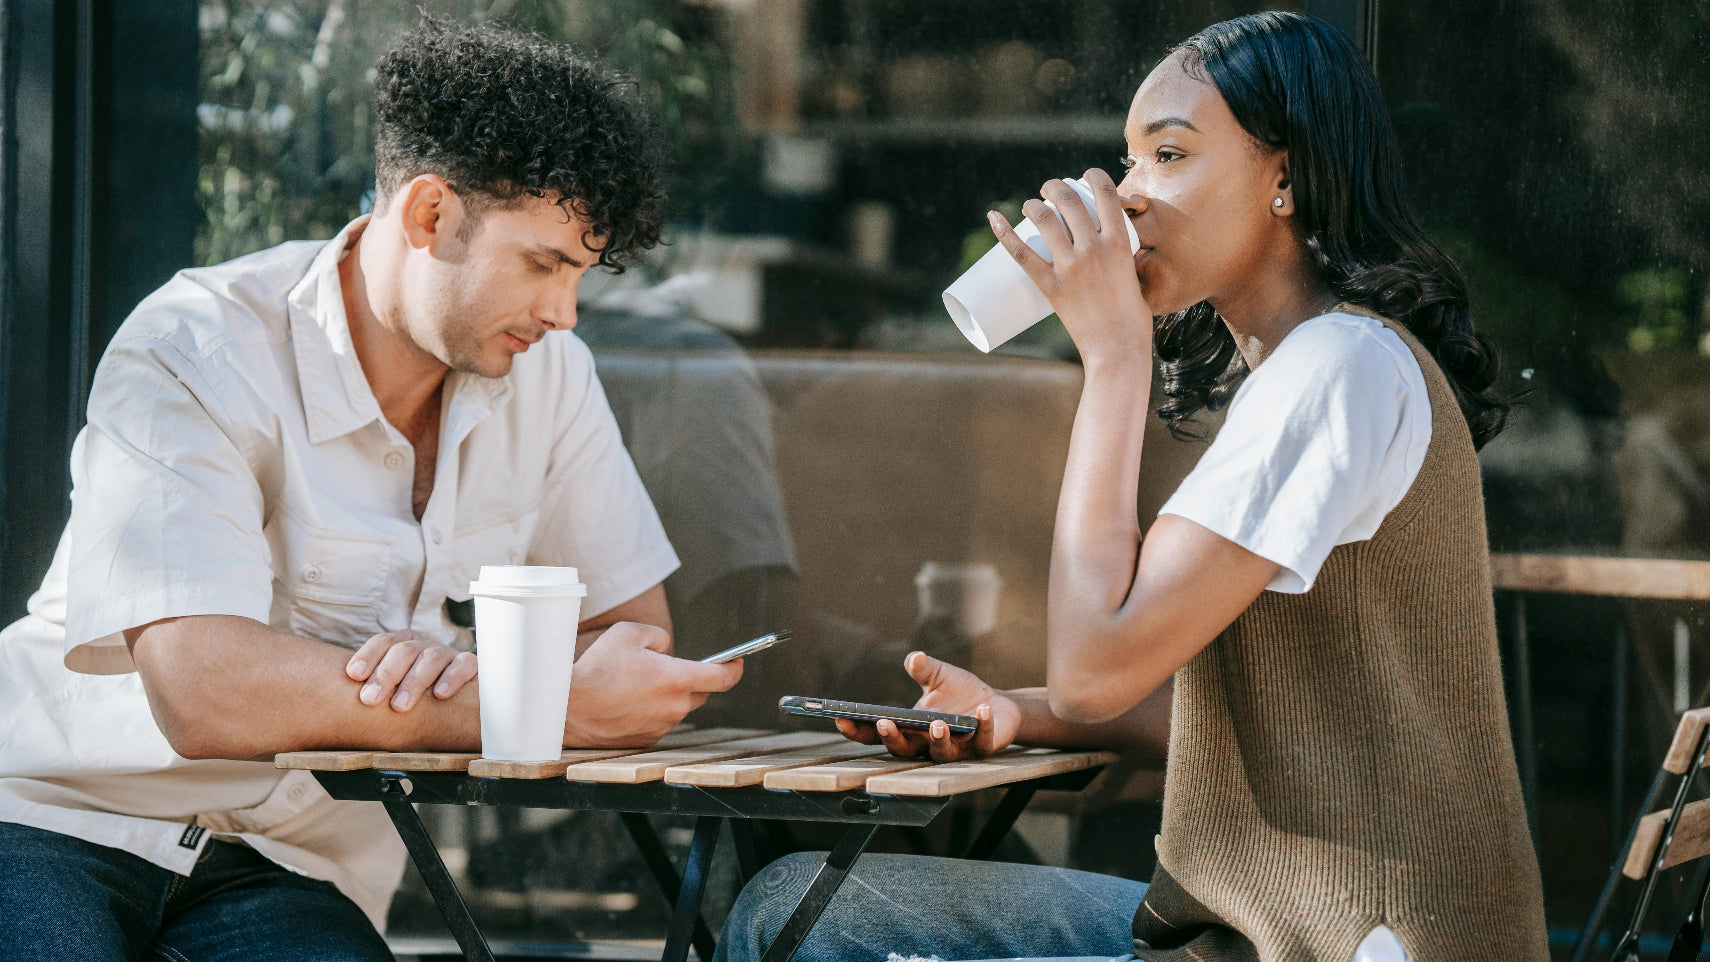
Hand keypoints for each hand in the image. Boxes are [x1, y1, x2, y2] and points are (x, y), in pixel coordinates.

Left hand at [346, 630, 477, 711]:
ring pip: (431, 657)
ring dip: (413, 681)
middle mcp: (424, 645)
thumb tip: (338, 703)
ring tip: (399, 706)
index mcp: (403, 644)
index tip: (353, 675)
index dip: (368, 656)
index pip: (383, 642)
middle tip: (370, 700)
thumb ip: (375, 691)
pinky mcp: (470, 665)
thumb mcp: (392, 691)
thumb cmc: (415, 699)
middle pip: (404, 650)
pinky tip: (440, 695)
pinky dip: (452, 677)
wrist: (459, 704)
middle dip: (385, 675)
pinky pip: (464, 665)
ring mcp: (448, 653)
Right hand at [563, 622, 743, 747]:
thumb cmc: (596, 668)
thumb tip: (669, 652)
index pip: (723, 678)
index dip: (735, 668)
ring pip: (678, 708)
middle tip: (667, 668)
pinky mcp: (646, 740)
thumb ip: (660, 638)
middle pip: (701, 693)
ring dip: (668, 696)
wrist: (567, 708)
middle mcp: (674, 707)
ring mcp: (661, 727)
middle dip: (692, 679)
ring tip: (636, 685)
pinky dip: (651, 712)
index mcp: (676, 679)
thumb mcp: (629, 633)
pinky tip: (627, 703)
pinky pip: (659, 722)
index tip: (736, 661)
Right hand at [835, 651, 1020, 761]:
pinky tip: (982, 711)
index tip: (841, 718)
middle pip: (904, 750)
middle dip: (893, 738)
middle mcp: (928, 744)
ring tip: (937, 724)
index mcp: (911, 729)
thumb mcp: (939, 677)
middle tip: (883, 724)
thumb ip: (924, 669)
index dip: (858, 730)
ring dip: (937, 740)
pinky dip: (982, 726)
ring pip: (941, 753)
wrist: (997, 706)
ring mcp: (956, 749)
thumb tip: (914, 657)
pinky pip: (981, 741)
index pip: (878, 734)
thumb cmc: (961, 694)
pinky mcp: (983, 747)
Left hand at [989, 167, 1152, 363]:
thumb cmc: (1130, 318)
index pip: (1105, 193)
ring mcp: (1070, 266)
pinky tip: (993, 217)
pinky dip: (1004, 233)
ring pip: (1045, 219)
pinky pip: (1021, 253)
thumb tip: (1112, 252)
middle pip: (1068, 201)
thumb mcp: (1133, 276)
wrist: (1118, 348)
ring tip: (1029, 205)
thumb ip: (1122, 261)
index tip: (1084, 176)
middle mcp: (1094, 247)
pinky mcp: (1050, 285)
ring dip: (1033, 204)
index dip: (1093, 176)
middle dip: (1055, 187)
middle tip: (1048, 191)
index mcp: (1119, 242)